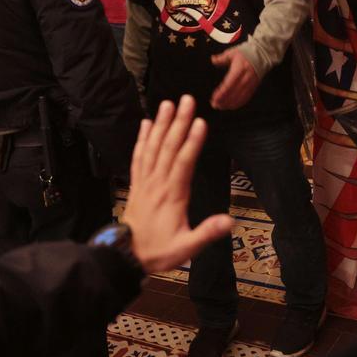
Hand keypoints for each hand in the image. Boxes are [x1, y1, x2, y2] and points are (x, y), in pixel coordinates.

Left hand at [124, 96, 232, 273]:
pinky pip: (138, 157)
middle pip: (168, 148)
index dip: (192, 142)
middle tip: (186, 100)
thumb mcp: (186, 248)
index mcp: (172, 195)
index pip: (183, 163)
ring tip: (167, 103)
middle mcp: (157, 183)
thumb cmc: (159, 251)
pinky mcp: (137, 184)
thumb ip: (207, 233)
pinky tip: (145, 124)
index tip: (201, 122)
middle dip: (178, 122)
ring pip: (152, 148)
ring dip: (160, 124)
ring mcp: (145, 182)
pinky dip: (141, 139)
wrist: (126, 256)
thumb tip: (230, 221)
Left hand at [210, 49, 259, 109]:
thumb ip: (221, 58)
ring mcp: (250, 84)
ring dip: (229, 104)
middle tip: (215, 105)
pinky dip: (238, 104)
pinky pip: (246, 98)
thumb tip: (213, 60)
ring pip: (239, 98)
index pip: (228, 85)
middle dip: (223, 101)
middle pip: (233, 94)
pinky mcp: (253, 87)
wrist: (262, 54)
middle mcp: (245, 79)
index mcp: (239, 70)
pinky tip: (231, 106)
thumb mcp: (232, 53)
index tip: (214, 98)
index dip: (221, 93)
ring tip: (221, 107)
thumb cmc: (246, 53)